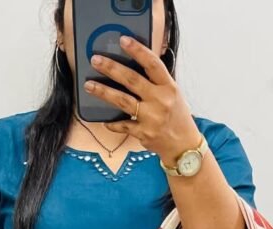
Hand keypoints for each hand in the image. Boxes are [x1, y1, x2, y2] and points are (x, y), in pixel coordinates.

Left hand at [85, 35, 201, 165]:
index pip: (152, 64)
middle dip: (112, 68)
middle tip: (95, 60)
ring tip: (89, 85)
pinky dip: (112, 123)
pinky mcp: (144, 134)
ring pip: (123, 101)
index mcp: (169, 87)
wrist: (184, 144)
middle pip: (132, 80)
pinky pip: (123, 125)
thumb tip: (134, 64)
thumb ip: (157, 81)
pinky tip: (103, 120)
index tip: (123, 40)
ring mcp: (151, 118)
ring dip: (104, 92)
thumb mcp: (172, 93)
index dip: (138, 51)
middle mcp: (160, 101)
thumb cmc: (176, 115)